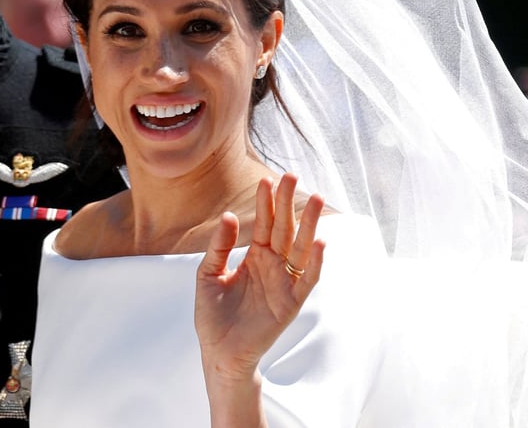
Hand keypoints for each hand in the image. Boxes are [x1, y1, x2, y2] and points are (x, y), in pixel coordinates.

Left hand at [194, 172, 324, 381]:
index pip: (264, 224)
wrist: (218, 352)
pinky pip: (306, 280)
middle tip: (292, 176)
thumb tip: (230, 216)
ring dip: (309, 225)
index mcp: (254, 258)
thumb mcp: (207, 274)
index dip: (266, 203)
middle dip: (288, 203)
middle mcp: (272, 266)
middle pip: (284, 229)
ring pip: (300, 248)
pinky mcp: (290, 303)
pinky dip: (315, 262)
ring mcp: (283, 284)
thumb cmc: (212, 315)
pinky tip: (320, 242)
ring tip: (316, 199)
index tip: (267, 179)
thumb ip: (219, 247)